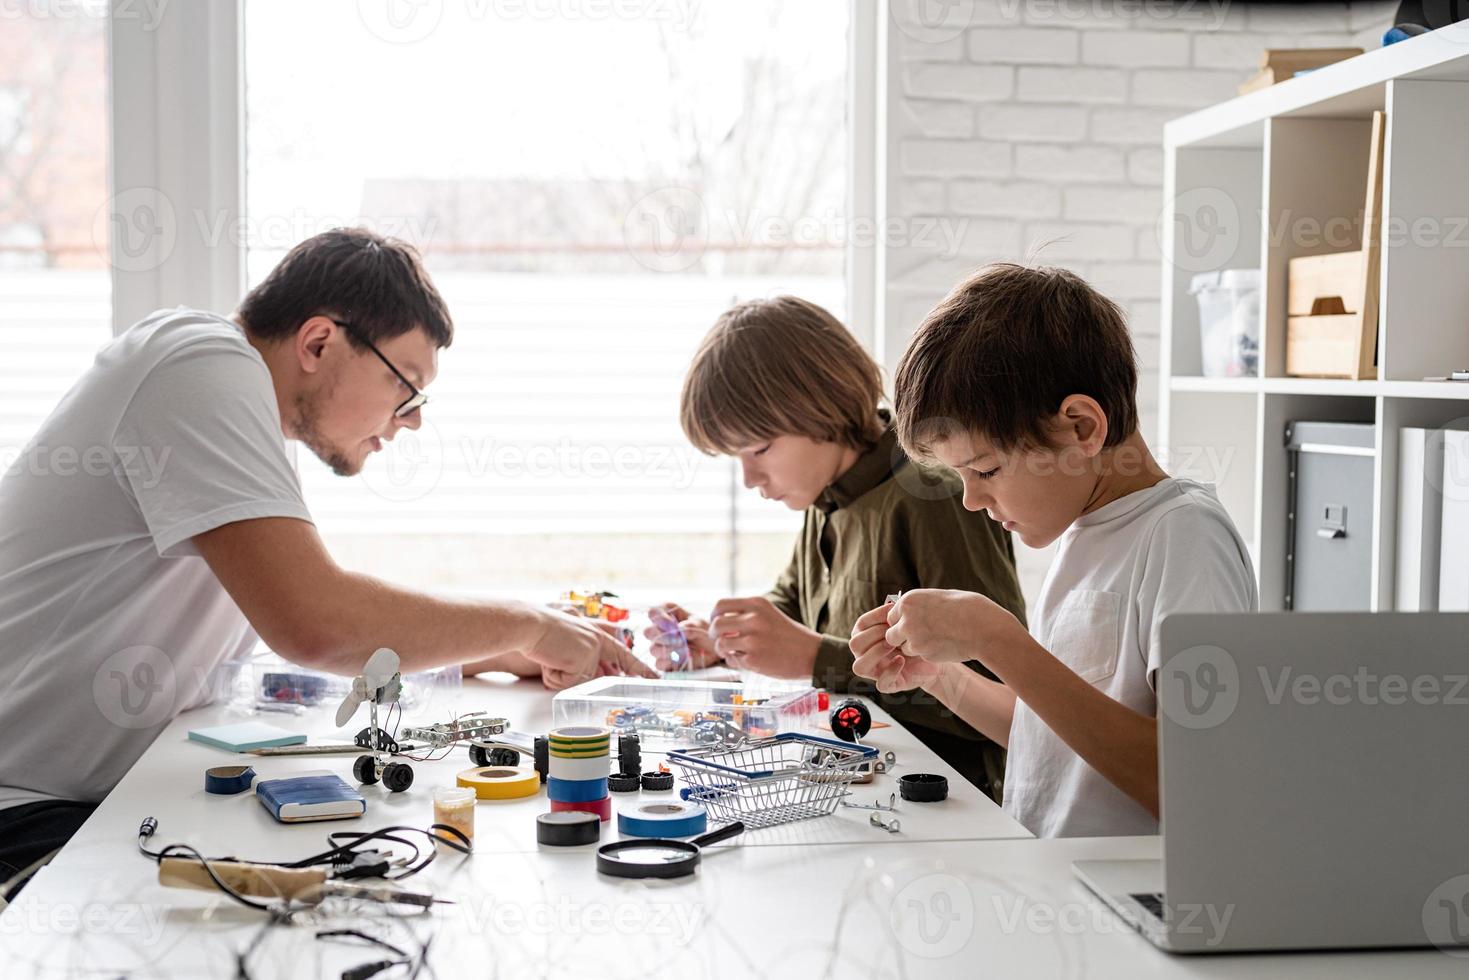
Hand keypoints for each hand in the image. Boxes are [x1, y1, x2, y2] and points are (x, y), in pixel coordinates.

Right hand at [525, 608, 658, 689]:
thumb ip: (584, 658)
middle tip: (560, 660)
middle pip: (592, 676)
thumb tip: (589, 675)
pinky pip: (568, 683)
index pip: (623, 655)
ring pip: (578, 682)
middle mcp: (599, 642)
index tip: (656, 677)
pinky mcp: (583, 659)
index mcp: (597, 636)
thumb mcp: (568, 645)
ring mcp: (593, 651)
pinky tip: (550, 659)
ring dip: (560, 676)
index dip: (640, 668)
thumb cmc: (542, 633)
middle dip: (568, 675)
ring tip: (550, 656)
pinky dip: (555, 677)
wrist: (530, 625)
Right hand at [643, 603, 722, 670]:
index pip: (653, 612)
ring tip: (685, 649)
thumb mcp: (700, 624)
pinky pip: (659, 663)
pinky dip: (671, 662)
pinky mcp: (663, 661)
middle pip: (648, 632)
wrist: (712, 649)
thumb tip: (680, 630)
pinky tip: (681, 659)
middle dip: (663, 637)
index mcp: (666, 613)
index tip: (673, 625)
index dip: (660, 618)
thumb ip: (690, 625)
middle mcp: (659, 629)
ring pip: (653, 649)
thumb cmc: (704, 631)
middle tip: (679, 639)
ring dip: (669, 650)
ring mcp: (660, 646)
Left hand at [708, 596, 819, 679]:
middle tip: (719, 640)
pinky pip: (731, 659)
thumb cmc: (788, 635)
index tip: (716, 622)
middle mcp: (754, 620)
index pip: (720, 605)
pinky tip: (746, 660)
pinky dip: (734, 661)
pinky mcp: (754, 659)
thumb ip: (745, 614)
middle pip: (716, 624)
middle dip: (714, 634)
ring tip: (733, 652)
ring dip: (723, 650)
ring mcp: (753, 640)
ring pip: (720, 644)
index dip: (713, 616)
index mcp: (757, 604)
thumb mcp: (768, 613)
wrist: (811, 653)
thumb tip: (718, 620)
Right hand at [849, 602, 943, 692]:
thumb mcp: (906, 625)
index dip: (875, 617)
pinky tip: (901, 660)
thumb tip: (892, 603)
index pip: (861, 625)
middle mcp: (865, 654)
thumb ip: (896, 615)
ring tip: (893, 646)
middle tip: (892, 632)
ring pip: (859, 666)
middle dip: (874, 635)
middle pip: (854, 644)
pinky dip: (890, 671)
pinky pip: (881, 684)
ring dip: (876, 653)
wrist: (933, 658)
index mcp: (867, 636)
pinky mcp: (888, 684)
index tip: (892, 611)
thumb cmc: (917, 638)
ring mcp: (875, 671)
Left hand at [878, 589, 1025, 664]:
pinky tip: (944, 645)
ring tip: (936, 640)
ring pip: (904, 648)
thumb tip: (908, 611)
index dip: (902, 622)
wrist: (983, 626)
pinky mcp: (924, 653)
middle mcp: (906, 618)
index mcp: (909, 600)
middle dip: (902, 638)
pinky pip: (920, 656)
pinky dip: (928, 654)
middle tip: (920, 637)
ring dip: (915, 647)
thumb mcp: (938, 598)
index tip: (914, 625)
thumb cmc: (966, 608)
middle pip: (891, 635)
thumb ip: (920, 605)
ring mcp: (914, 637)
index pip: (891, 616)